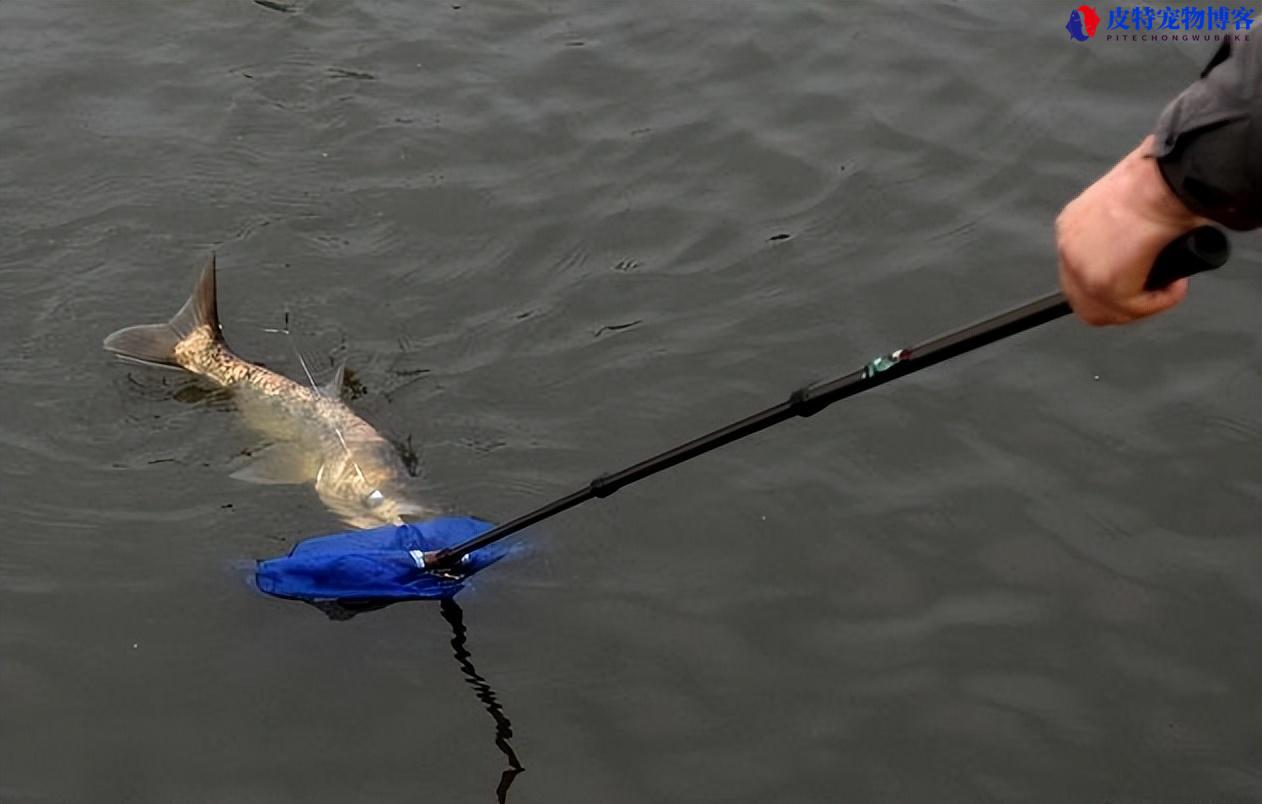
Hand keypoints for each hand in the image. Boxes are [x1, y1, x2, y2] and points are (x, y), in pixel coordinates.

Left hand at [1056, 136, 1208, 324]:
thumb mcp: (1133, 202)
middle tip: (1152, 294)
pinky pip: (1131, 309)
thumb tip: (1146, 244)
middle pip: (1084, 296)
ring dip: (1142, 305)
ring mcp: (1081, 268)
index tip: (1137, 280)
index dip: (1110, 281)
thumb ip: (1129, 225)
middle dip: (1121, 302)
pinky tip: (1175, 287)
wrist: (1166, 178)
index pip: (1079, 268)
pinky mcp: (1103, 284)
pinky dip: (1158, 303)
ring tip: (1169, 288)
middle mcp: (1069, 246)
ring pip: (1106, 309)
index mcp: (1074, 224)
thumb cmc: (1161, 180)